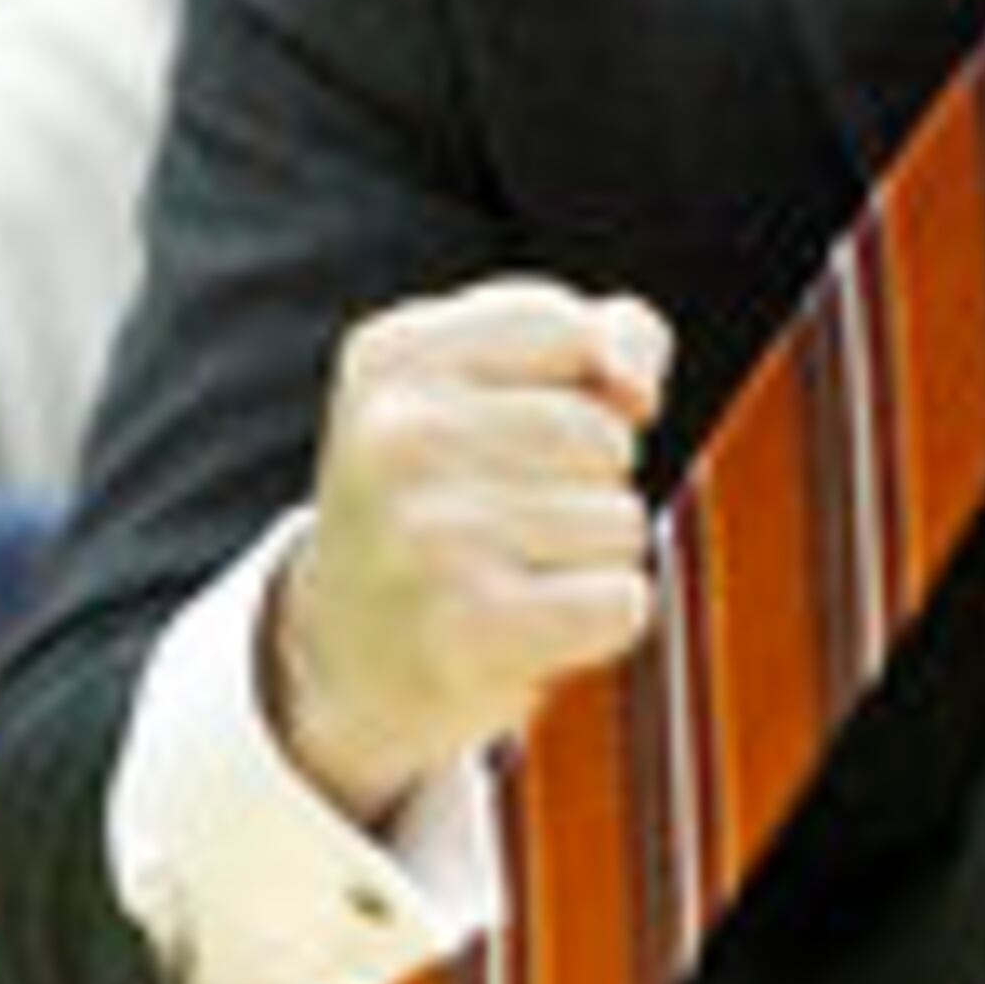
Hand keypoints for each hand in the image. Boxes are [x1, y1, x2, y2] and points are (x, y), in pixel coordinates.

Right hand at [268, 277, 673, 824]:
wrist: (346, 654)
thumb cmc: (446, 502)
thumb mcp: (489, 389)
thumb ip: (598, 341)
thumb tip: (638, 386)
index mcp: (393, 357)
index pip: (566, 330)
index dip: (587, 386)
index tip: (527, 428)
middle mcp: (397, 436)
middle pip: (604, 435)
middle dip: (592, 481)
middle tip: (512, 517)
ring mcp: (428, 534)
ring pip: (619, 521)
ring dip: (592, 557)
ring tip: (513, 570)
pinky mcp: (467, 629)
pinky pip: (621, 601)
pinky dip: (603, 620)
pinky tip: (535, 622)